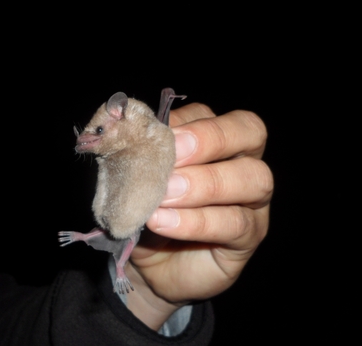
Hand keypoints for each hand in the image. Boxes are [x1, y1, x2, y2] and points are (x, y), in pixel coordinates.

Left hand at [126, 103, 272, 329]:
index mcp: (212, 140)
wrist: (146, 264)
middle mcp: (241, 162)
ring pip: (253, 179)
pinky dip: (195, 221)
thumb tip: (125, 133)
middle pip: (250, 132)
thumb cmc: (146, 210)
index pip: (212, 115)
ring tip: (164, 194)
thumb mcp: (137, 179)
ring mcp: (251, 200)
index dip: (186, 122)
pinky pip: (235, 223)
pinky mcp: (248, 237)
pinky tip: (162, 222)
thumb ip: (139, 154)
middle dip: (209, 139)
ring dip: (204, 183)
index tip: (155, 136)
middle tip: (172, 154)